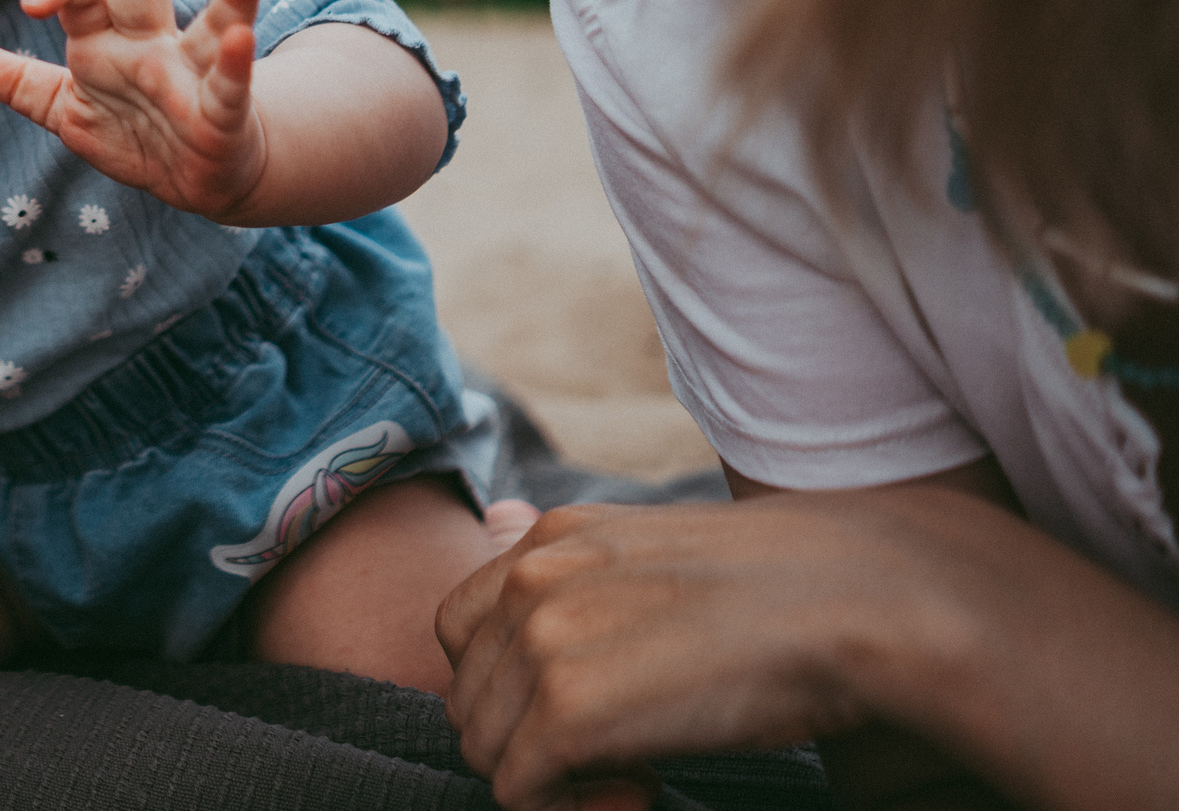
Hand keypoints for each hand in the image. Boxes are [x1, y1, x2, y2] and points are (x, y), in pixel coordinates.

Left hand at [0, 0, 270, 218]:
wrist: (196, 180)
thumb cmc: (134, 133)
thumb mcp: (69, 112)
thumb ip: (25, 86)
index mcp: (110, 40)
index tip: (32, 3)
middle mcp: (154, 45)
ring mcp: (194, 76)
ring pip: (212, 24)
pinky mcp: (224, 114)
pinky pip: (230, 86)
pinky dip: (235, 63)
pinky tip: (240, 37)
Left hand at [437, 496, 949, 809]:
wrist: (859, 601)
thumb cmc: (785, 587)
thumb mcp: (661, 554)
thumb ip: (592, 580)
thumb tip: (539, 605)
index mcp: (551, 538)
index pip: (463, 628)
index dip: (508, 684)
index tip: (578, 711)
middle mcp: (531, 581)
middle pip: (470, 697)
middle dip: (527, 740)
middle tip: (619, 754)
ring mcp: (544, 645)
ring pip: (485, 749)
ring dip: (549, 779)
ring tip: (636, 773)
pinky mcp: (570, 714)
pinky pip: (520, 791)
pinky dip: (569, 810)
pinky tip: (642, 793)